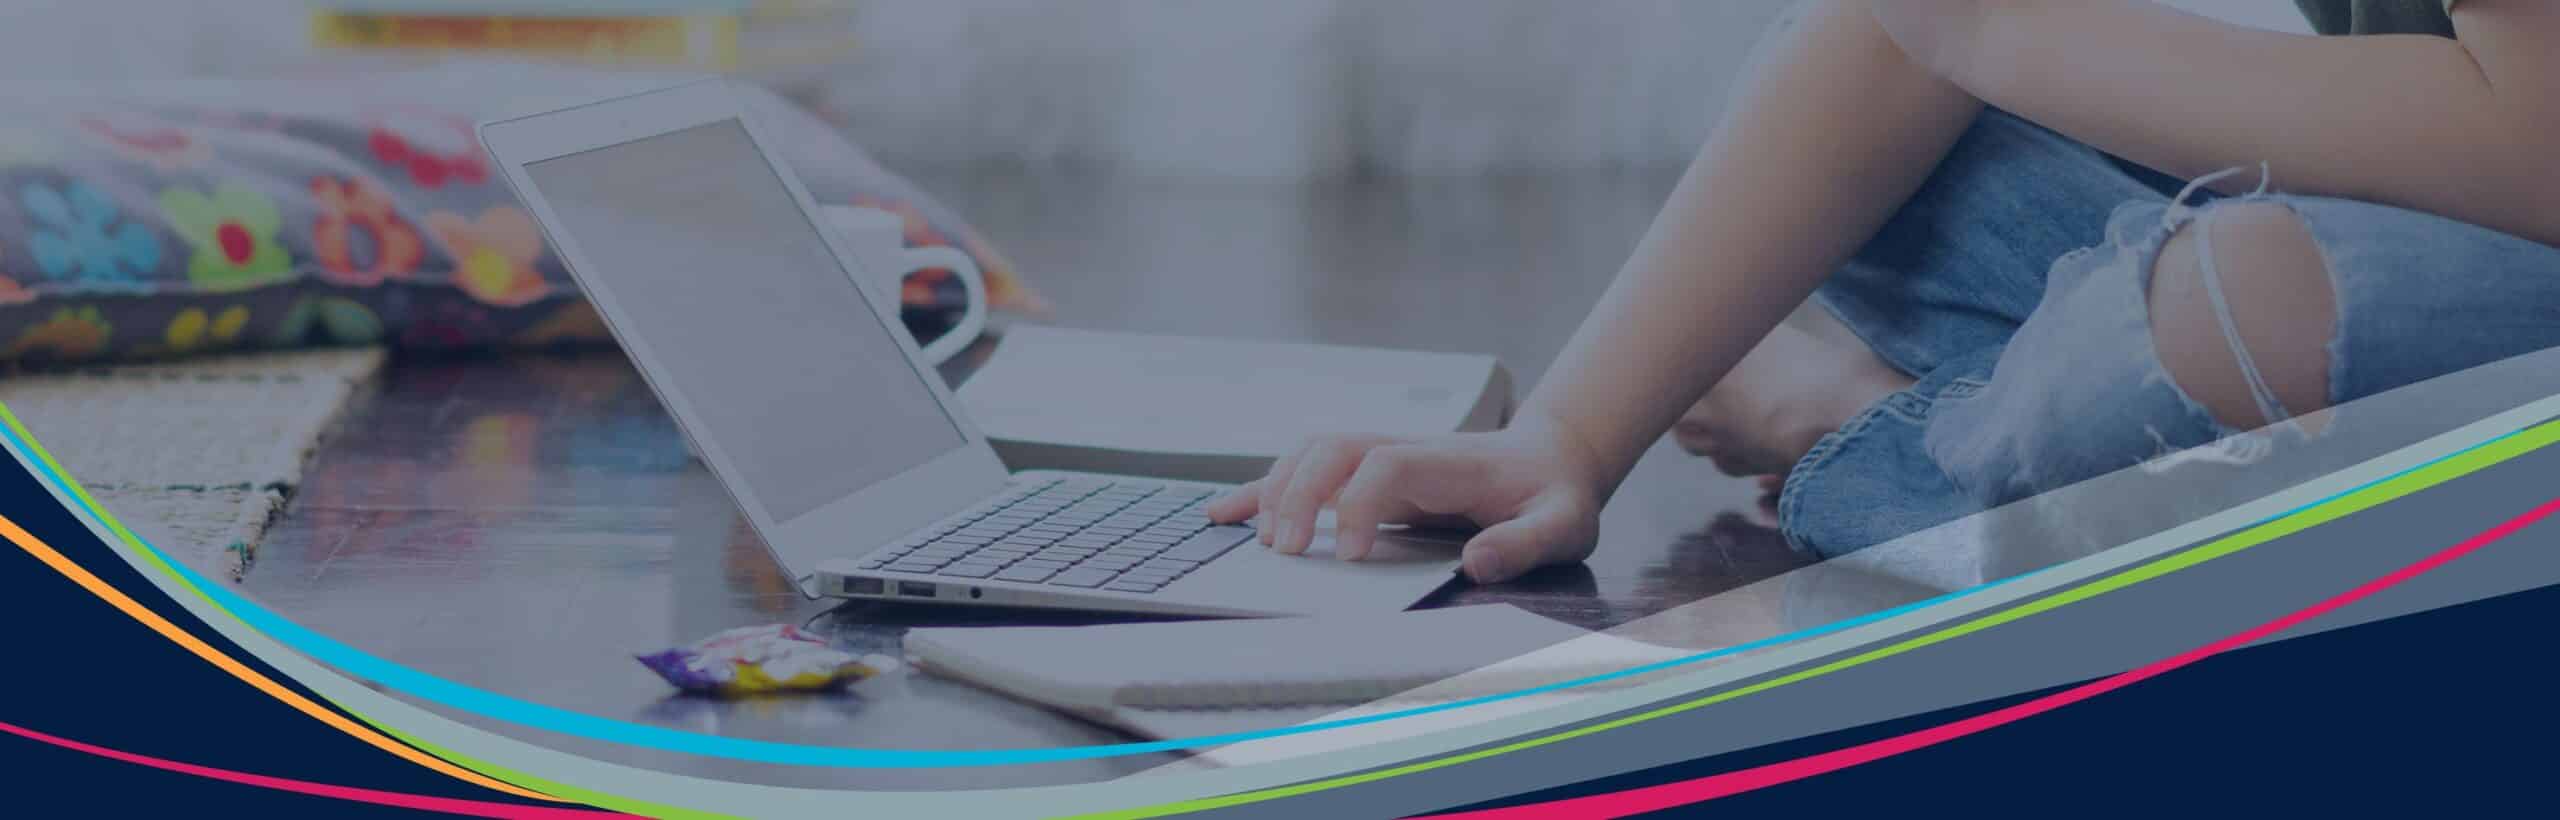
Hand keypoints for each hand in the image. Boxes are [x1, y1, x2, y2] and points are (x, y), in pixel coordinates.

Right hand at [1202, 429, 1604, 583]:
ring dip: (1276, 489)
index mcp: (1450, 462)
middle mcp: (1407, 451)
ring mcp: (1384, 456)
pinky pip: (1307, 470)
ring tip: (1252, 540)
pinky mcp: (1368, 472)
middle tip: (1284, 553)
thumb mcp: (1563, 524)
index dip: (1358, 504)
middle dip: (1299, 494)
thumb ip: (1525, 543)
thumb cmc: (1553, 495)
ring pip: (1312, 452)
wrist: (1550, 459)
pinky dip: (1264, 490)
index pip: (1386, 464)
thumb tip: (1476, 562)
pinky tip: (1227, 513)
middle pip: (1334, 448)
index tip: (1348, 556)